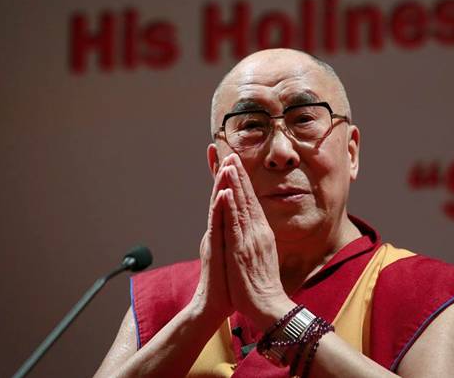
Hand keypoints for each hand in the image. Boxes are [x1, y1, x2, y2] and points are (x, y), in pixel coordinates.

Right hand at [191, 164, 233, 320]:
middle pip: (219, 195)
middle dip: (220, 172)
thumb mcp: (234, 250)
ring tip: (224, 165)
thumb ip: (233, 232)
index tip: (228, 156)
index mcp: (224, 228)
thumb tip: (239, 219)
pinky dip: (220, 209)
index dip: (227, 177)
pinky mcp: (215, 250)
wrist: (216, 303)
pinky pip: (218, 226)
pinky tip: (222, 194)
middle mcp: (217, 229)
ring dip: (220, 185)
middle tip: (221, 149)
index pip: (226, 197)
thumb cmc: (228, 279)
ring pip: (217, 207)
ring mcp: (215, 238)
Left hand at [219, 154, 294, 328]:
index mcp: (261, 233)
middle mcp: (257, 231)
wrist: (268, 304)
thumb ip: (257, 240)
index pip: (251, 202)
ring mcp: (250, 239)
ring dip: (235, 183)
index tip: (237, 166)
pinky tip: (227, 192)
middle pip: (247, 198)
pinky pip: (235, 224)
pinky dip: (231, 207)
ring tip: (229, 163)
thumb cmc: (262, 284)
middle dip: (239, 175)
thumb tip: (255, 229)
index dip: (243, 183)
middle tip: (232, 154)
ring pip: (241, 206)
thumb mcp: (262, 255)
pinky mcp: (242, 249)